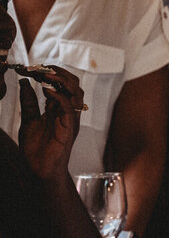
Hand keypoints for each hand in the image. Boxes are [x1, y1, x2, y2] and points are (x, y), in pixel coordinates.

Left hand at [17, 66, 84, 181]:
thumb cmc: (36, 149)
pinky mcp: (68, 127)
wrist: (39, 170)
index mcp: (59, 109)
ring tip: (45, 74)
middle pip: (73, 85)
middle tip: (41, 67)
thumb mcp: (28, 120)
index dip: (49, 74)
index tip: (33, 68)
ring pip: (76, 93)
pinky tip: (47, 90)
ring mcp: (70, 119)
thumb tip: (24, 83)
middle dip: (59, 72)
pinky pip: (69, 108)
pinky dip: (59, 96)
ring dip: (62, 80)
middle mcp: (68, 112)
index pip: (61, 85)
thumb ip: (28, 102)